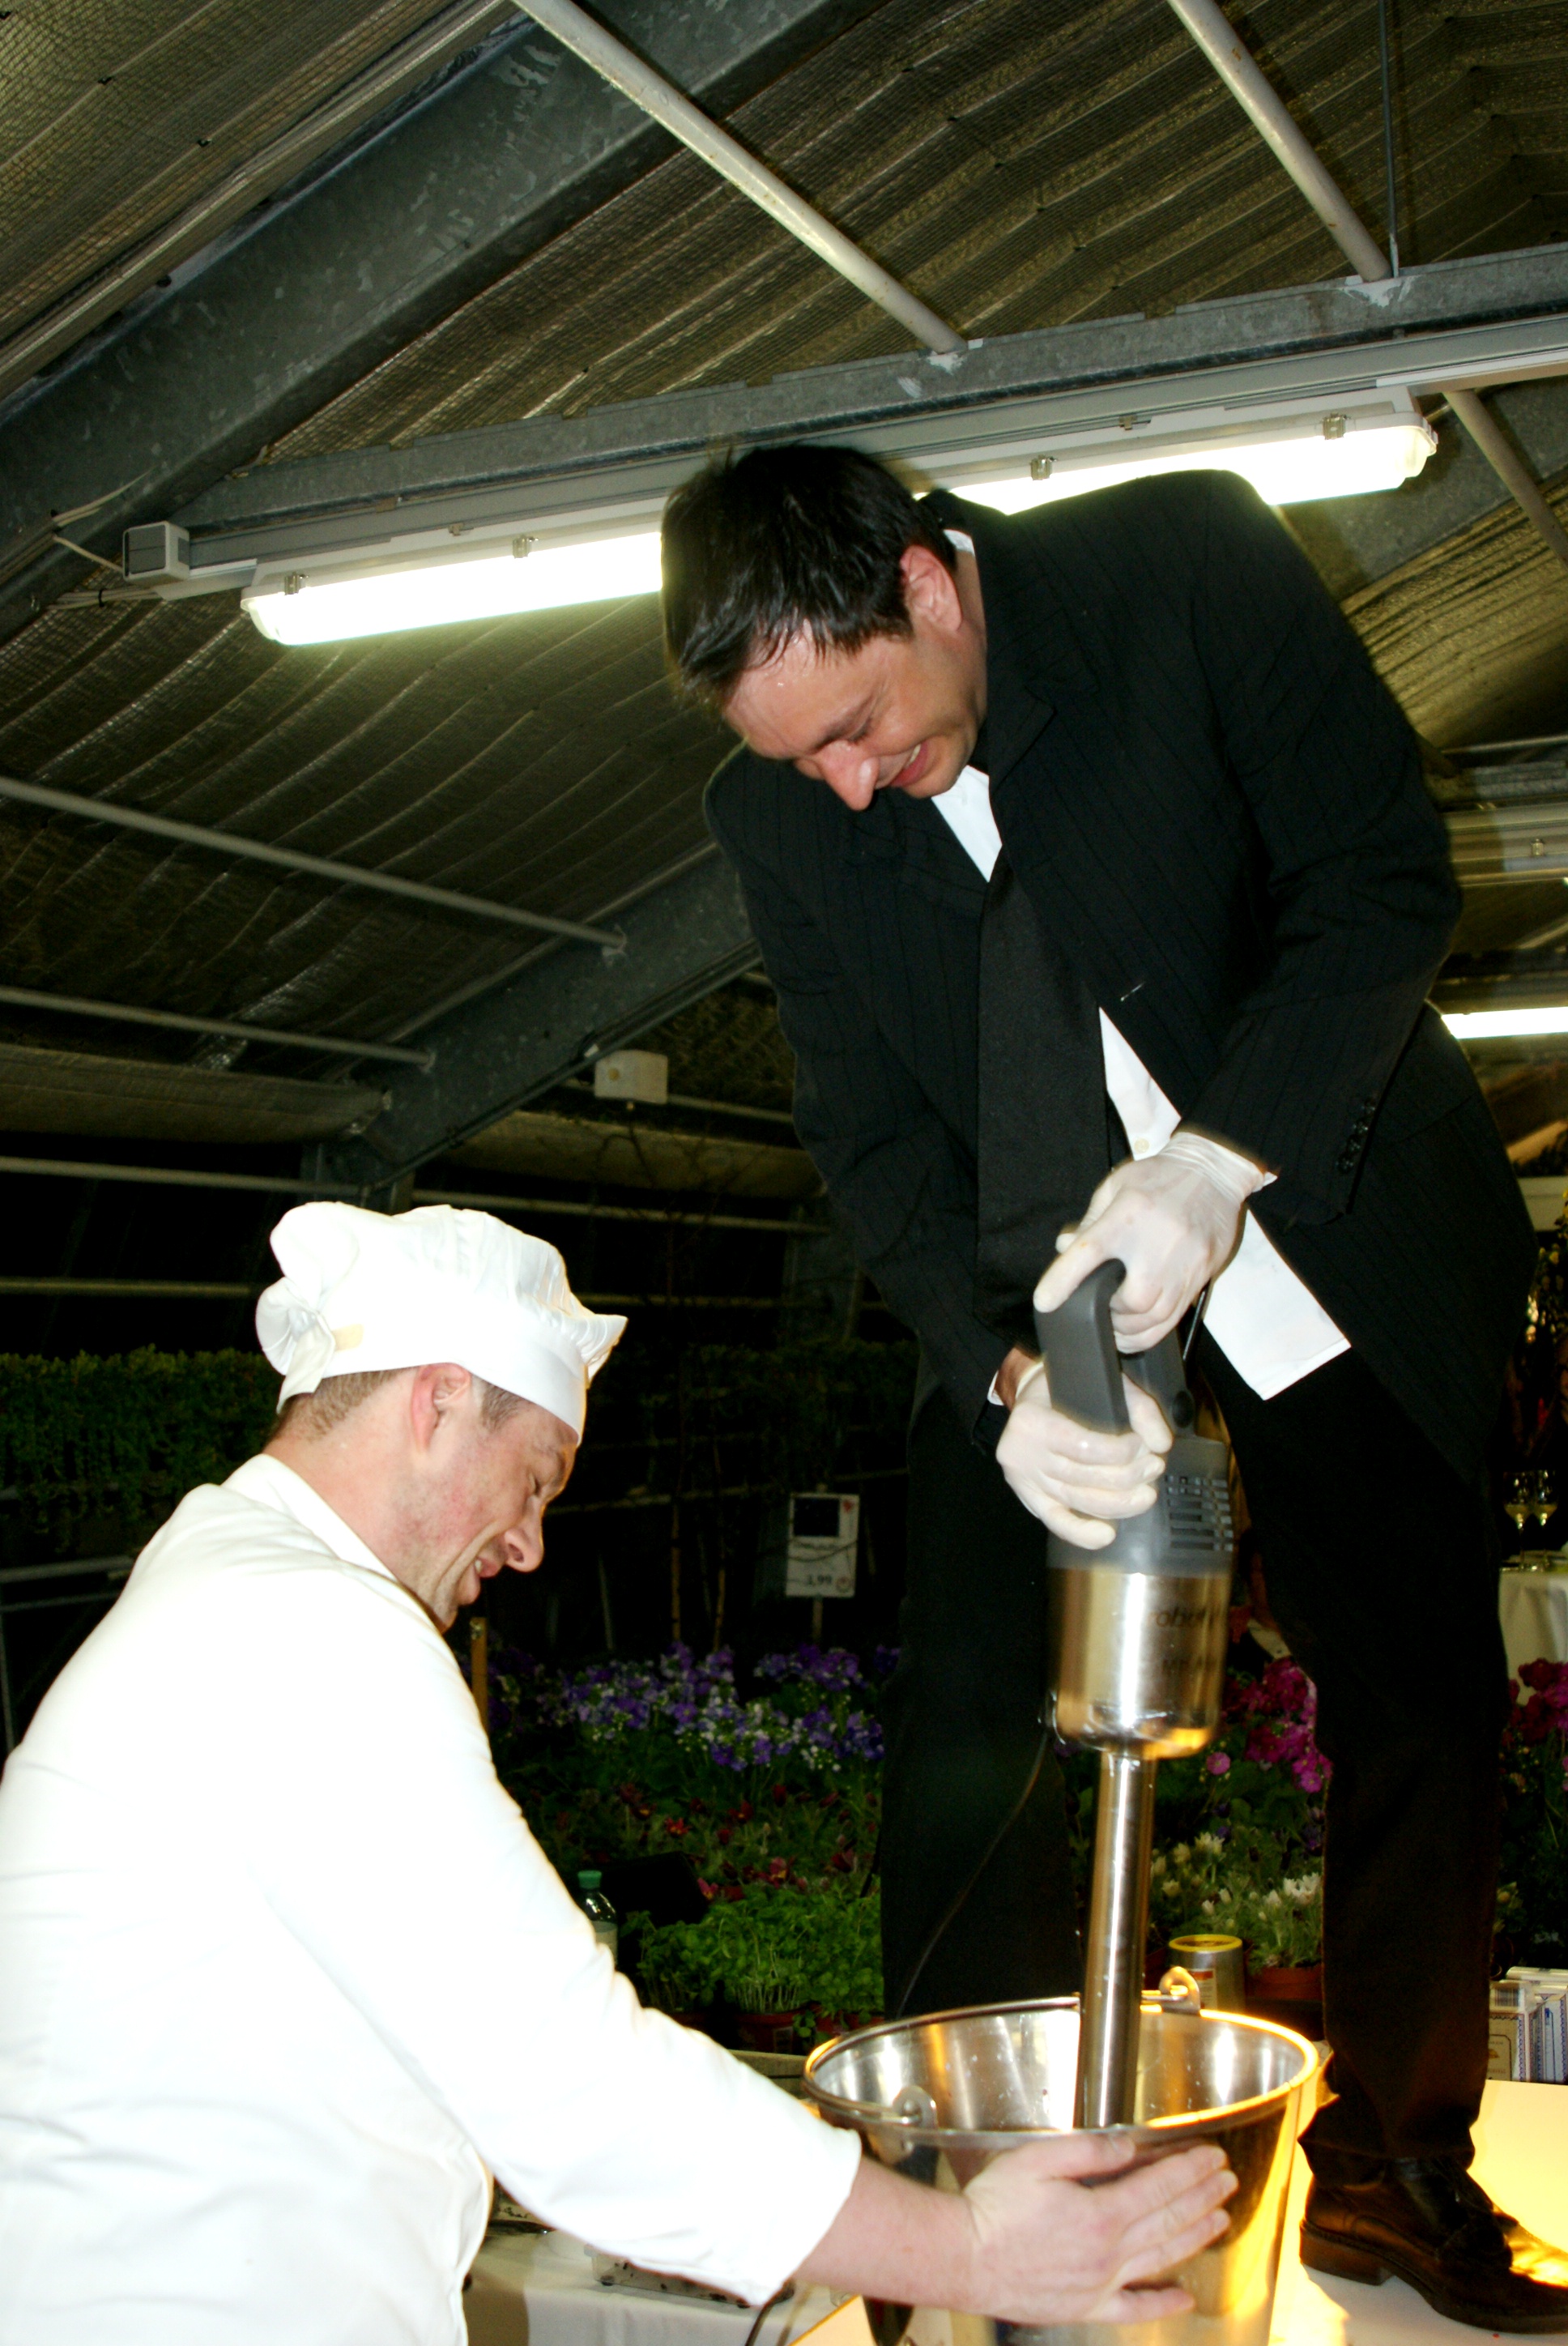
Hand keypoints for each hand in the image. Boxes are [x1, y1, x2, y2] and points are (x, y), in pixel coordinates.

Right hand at [958, 2133, 1235, 2324]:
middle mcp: (1109, 2252)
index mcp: (1100, 2213)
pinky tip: (1183, 2297)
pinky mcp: (1086, 2305)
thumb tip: (1128, 2148)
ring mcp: (1101, 2283)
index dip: (1190, 2170)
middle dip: (1203, 2197)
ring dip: (1195, 2237)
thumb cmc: (994, 2208)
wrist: (964, 2257)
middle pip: (1169, 2220)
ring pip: (1161, 2258)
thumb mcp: (1038, 2159)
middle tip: (1226, 2183)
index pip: (1160, 2186)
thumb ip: (1088, 2152)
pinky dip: (1162, 2303)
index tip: (1212, 2158)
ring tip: (1220, 2221)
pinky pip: (1133, 2307)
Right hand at [995, 1354, 1171, 1549]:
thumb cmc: (1067, 1390)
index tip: (1144, 1446)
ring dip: (1119, 1503)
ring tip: (1146, 1495)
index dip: (1122, 1453)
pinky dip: (1083, 1533)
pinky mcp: (1030, 1499)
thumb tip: (1162, 1443)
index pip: (1085, 1447)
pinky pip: (1057, 1522)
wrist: (1031, 1401)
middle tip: (1154, 1467)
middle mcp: (1022, 1454)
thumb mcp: (1102, 1384)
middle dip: (1129, 1477)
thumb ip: (1139, 1407)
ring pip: (1078, 1501)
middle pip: (1084, 1477)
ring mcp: (1024, 1480)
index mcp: (1033, 1422)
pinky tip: (1107, 1535)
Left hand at [1035, 1132, 1261, 1352]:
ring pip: (1155, 1317)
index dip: (1063, 1280)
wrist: (1214, 1174)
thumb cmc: (1160, 1178)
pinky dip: (1151, 1332)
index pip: (1089, 1251)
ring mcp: (1184, 1263)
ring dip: (1130, 1328)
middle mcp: (1157, 1243)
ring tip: (1116, 1324)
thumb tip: (1064, 1247)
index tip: (1044, 1301)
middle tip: (1101, 1309)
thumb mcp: (1116, 1186)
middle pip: (1132, 1300)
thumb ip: (1089, 1220)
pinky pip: (1174, 1318)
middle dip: (1111, 1313)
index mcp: (1128, 1216)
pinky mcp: (1201, 1275)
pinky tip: (1138, 1330)